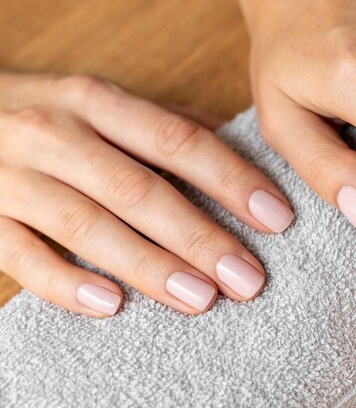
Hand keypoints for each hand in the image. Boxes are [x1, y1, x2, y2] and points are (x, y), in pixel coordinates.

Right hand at [0, 73, 293, 316]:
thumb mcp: (100, 102)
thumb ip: (165, 124)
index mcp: (95, 101)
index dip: (232, 180)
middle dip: (200, 237)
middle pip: (138, 191)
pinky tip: (112, 306)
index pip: (178, 141)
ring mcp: (9, 177)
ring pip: (87, 227)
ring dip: (149, 266)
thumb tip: (245, 147)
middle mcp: (53, 134)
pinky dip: (66, 284)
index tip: (278, 219)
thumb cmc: (44, 115)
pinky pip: (21, 257)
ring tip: (202, 299)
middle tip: (250, 279)